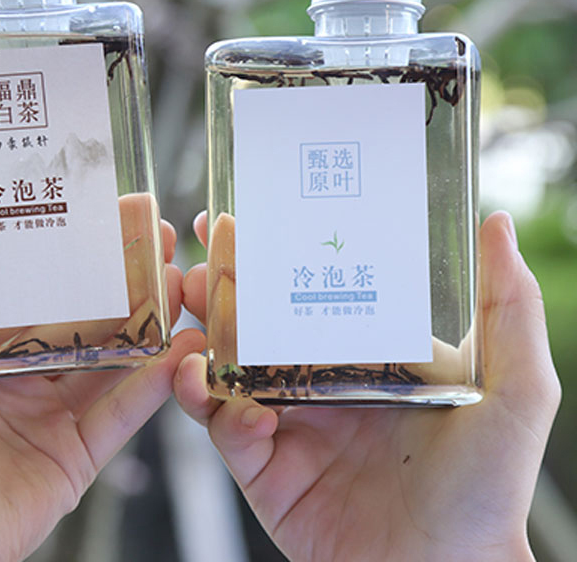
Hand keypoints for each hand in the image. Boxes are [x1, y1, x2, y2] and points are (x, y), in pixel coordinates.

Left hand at [0, 164, 204, 561]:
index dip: (69, 237)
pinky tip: (184, 347)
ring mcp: (55, 405)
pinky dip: (159, 379)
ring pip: (118, 350)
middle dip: (122, 268)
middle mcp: (21, 364)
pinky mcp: (82, 447)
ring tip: (178, 275)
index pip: (34, 274)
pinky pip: (129, 407)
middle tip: (153, 231)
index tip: (100, 201)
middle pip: (87, 305)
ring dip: (152, 314)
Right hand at [174, 211, 559, 561]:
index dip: (271, 256)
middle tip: (198, 265)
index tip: (240, 219)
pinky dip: (219, 411)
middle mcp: (319, 383)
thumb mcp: (514, 387)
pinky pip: (225, 432)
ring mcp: (288, 426)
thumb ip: (506, 306)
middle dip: (220, 292)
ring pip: (226, 371)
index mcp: (362, 354)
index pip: (306, 291)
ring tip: (193, 323)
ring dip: (202, 342)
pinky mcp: (265, 472)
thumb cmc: (490, 489)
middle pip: (254, 324)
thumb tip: (496, 223)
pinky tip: (238, 407)